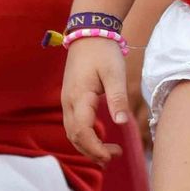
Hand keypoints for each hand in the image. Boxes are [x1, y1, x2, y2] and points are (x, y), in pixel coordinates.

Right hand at [61, 38, 129, 164]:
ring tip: (108, 154)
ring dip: (87, 146)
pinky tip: (99, 139)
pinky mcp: (70, 99)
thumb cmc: (103, 52)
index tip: (112, 154)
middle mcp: (68, 102)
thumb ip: (118, 98)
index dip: (95, 148)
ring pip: (72, 133)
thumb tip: (122, 122)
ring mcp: (67, 101)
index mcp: (78, 97)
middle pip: (74, 137)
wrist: (89, 34)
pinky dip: (84, 137)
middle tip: (115, 156)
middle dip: (92, 152)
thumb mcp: (115, 73)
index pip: (82, 132)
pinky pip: (73, 124)